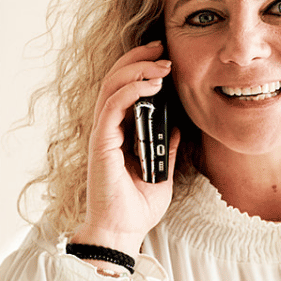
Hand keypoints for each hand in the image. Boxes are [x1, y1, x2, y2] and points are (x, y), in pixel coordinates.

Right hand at [71, 41, 180, 256]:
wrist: (122, 232)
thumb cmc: (137, 209)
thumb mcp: (162, 173)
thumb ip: (168, 149)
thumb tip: (179, 127)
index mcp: (120, 134)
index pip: (125, 90)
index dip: (141, 69)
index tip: (164, 58)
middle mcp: (108, 130)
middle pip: (116, 80)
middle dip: (138, 59)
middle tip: (162, 47)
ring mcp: (103, 135)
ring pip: (112, 87)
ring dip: (137, 69)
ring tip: (162, 63)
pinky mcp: (101, 143)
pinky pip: (112, 106)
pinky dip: (131, 90)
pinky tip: (152, 85)